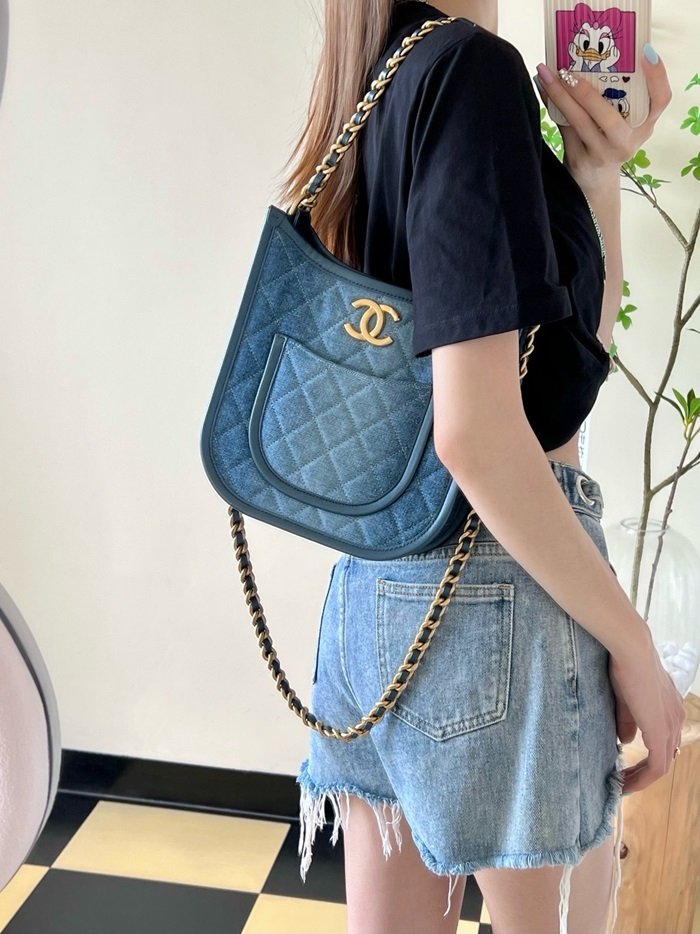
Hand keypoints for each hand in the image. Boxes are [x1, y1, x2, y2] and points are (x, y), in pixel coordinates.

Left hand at [535, 50, 671, 190]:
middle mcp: (625, 143)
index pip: (660, 100)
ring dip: (560, 96)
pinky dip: (551, 107)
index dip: (657, 77)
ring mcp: (601, 154)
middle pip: (608, 116)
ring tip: (546, 74)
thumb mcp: (627, 124)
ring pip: (580, 122)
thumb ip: (622, 96)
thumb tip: (595, 54)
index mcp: (644, 126)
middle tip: (566, 71)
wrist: (597, 182)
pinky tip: (542, 89)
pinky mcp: (579, 160)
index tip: (646, 52)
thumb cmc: (612, 142)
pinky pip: (563, 129)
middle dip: (585, 92)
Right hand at [608, 632, 685, 794]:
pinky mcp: (661, 732)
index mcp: (670, 708)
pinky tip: (626, 782)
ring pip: (662, 765)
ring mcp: (671, 726)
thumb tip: (626, 742)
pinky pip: (658, 767)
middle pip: (665, 756)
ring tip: (622, 785)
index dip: (647, 757)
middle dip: (643, 772)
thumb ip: (627, 721)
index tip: (627, 766)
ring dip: (642, 779)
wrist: (631, 651)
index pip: (664, 742)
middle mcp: (676, 718)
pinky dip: (643, 778)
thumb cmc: (625, 666)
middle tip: (623, 781)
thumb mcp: (625, 697)